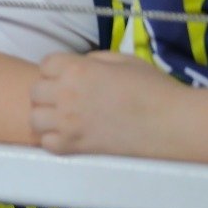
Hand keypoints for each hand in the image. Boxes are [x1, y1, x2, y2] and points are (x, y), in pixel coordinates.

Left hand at [29, 51, 179, 156]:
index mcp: (77, 68)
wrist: (173, 123)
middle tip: (67, 101)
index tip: (68, 79)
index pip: (45, 65)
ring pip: (35, 119)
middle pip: (36, 91)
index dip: (56, 71)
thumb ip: (94, 60)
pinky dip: (54, 141)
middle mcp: (66, 93)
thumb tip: (79, 65)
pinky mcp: (76, 147)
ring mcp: (68, 122)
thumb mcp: (123, 60)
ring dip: (47, 119)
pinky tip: (71, 138)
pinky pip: (47, 144)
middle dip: (48, 94)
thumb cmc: (154, 88)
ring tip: (65, 121)